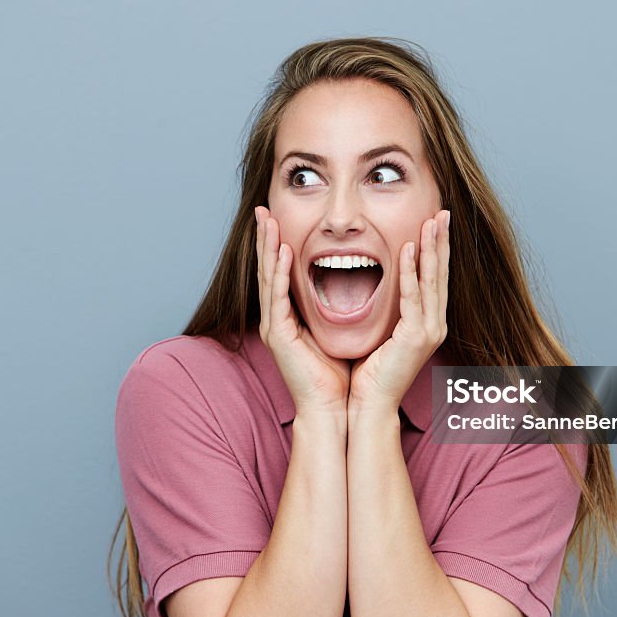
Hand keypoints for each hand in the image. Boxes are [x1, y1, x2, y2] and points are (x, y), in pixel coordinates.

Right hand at [255, 206, 351, 415]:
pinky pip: (277, 298)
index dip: (277, 244)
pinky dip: (279, 273)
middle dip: (265, 238)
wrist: (332, 407)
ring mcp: (274, 326)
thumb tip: (354, 285)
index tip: (278, 218)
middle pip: (268, 269)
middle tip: (263, 209)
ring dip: (267, 247)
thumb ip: (337, 307)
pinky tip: (282, 252)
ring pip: (268, 278)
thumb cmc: (338, 374)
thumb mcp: (336, 331)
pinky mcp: (278, 336)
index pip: (281, 272)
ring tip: (267, 220)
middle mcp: (276, 319)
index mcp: (288, 317)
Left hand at [349, 209, 449, 410]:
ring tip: (431, 221)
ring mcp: (429, 332)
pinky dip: (412, 272)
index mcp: (427, 324)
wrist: (369, 405)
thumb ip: (387, 311)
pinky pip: (413, 297)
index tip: (435, 223)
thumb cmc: (369, 373)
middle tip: (442, 212)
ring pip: (432, 281)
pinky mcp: (416, 338)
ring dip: (431, 248)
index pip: (434, 279)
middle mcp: (434, 325)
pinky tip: (410, 249)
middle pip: (440, 274)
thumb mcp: (382, 333)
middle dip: (441, 242)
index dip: (436, 250)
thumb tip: (377, 284)